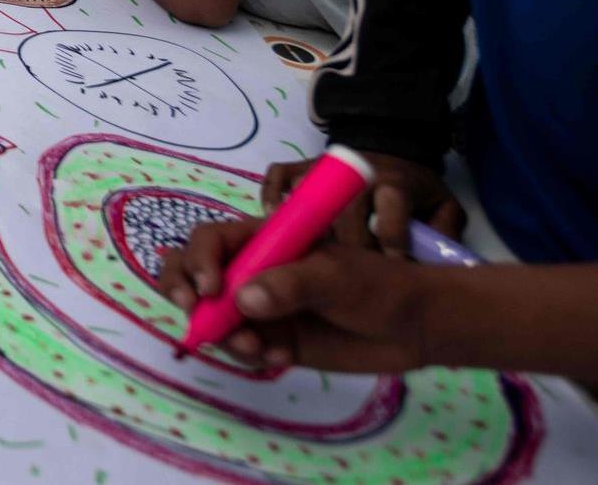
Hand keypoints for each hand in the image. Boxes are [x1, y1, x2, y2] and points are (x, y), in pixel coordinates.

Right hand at [158, 214, 433, 372]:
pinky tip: (282, 357)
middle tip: (193, 312)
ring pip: (211, 316)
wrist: (416, 328)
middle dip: (181, 289)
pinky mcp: (272, 340)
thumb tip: (241, 300)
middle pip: (192, 272)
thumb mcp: (337, 277)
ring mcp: (260, 307)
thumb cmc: (380, 286)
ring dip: (221, 334)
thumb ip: (290, 285)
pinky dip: (250, 355)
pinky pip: (239, 348)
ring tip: (257, 349)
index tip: (210, 289)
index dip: (199, 260)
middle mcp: (253, 270)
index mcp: (265, 240)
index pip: (211, 240)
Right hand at [262, 151, 461, 254]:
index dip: (392, 242)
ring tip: (311, 259)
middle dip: (351, 248)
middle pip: (345, 212)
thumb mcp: (443, 208)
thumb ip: (445, 230)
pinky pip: (277, 177)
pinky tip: (274, 225)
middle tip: (355, 273)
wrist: (394, 154)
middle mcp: (356, 170)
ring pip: (308, 196)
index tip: (394, 265)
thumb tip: (430, 255)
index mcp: (395, 181)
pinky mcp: (299, 165)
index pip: (391, 210)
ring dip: (309, 230)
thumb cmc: (415, 192)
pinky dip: (272, 197)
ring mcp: (323, 167)